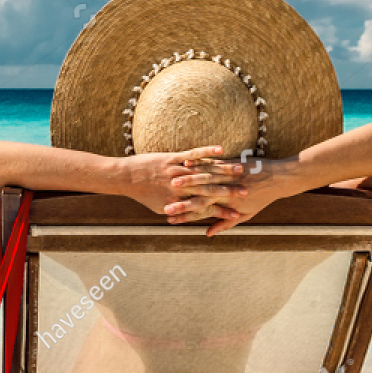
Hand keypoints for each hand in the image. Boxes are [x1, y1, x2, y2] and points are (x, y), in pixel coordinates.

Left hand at [120, 146, 247, 220]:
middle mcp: (180, 188)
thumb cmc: (144, 194)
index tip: (239, 212)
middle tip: (247, 191)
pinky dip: (207, 152)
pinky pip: (192, 154)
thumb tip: (192, 223)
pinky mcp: (173, 158)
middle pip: (209, 190)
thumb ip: (181, 213)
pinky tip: (220, 149)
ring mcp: (177, 171)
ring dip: (223, 170)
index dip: (223, 210)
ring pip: (204, 172)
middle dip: (229, 190)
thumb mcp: (161, 208)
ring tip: (241, 169)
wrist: (124, 177)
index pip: (206, 207)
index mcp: (179, 201)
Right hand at [166, 154, 299, 234]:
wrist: (280, 178)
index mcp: (228, 206)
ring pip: (203, 180)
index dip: (185, 216)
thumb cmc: (263, 197)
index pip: (202, 213)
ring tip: (170, 183)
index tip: (170, 218)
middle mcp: (226, 193)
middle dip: (180, 202)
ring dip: (186, 182)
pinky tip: (184, 164)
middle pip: (199, 198)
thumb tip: (208, 234)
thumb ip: (225, 224)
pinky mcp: (231, 163)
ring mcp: (228, 177)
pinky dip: (198, 164)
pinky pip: (212, 163)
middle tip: (164, 206)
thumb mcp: (247, 214)